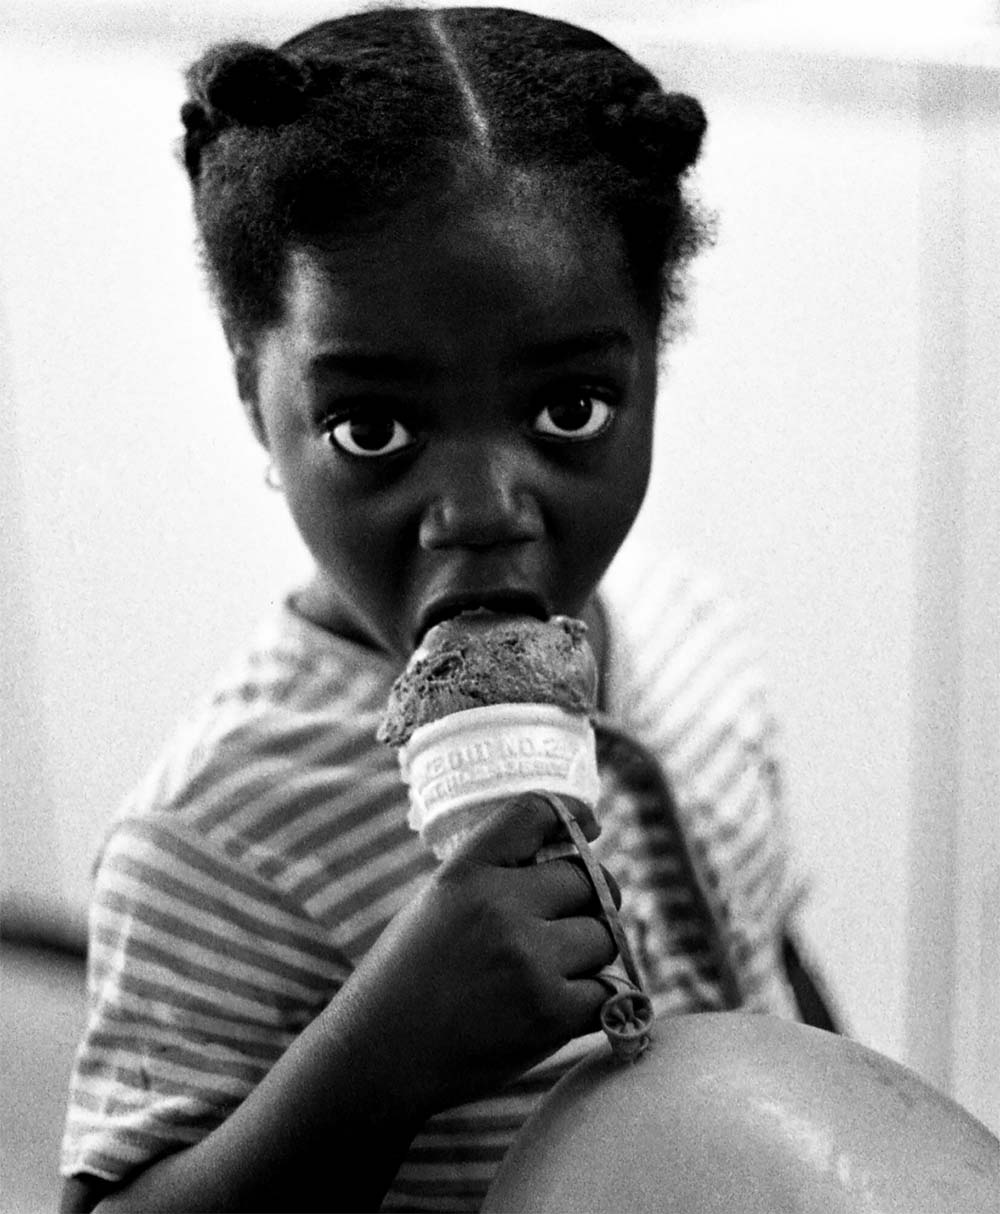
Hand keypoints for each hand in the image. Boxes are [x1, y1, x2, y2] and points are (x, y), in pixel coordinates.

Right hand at [330, 793, 619, 1116]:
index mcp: (466, 871)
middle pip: (587, 878)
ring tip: (549, 972)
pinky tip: (554, 1008)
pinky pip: (605, 990)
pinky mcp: (549, 1013)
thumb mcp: (438, 901)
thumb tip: (572, 858)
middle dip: (587, 899)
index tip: (589, 825)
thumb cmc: (408, 976)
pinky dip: (589, 1002)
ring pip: (604, 936)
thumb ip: (495, 876)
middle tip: (568, 921)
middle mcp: (500, 907)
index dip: (571, 813)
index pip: (537, 812)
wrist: (378, 1057)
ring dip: (589, 954)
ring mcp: (528, 960)